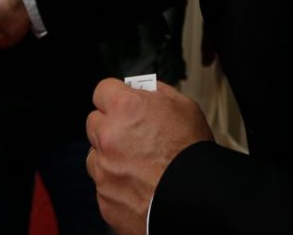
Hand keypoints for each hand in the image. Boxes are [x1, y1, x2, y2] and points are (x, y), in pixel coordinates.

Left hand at [85, 80, 213, 234]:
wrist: (198, 201)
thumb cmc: (193, 156)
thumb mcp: (184, 107)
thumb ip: (156, 94)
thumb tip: (142, 90)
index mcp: (125, 109)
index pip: (103, 90)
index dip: (116, 97)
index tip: (122, 104)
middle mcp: (108, 137)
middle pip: (94, 123)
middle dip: (110, 127)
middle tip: (133, 137)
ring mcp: (103, 170)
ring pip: (95, 157)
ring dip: (110, 159)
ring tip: (139, 166)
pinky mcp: (105, 199)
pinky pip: (104, 187)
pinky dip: (117, 186)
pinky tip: (140, 187)